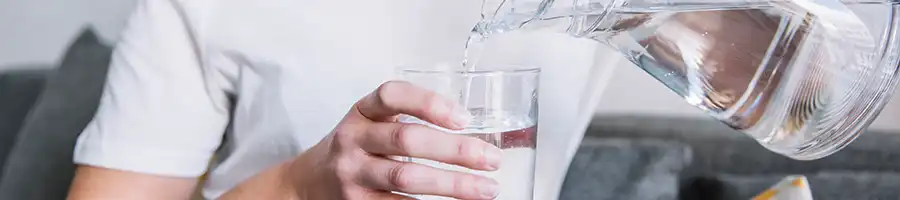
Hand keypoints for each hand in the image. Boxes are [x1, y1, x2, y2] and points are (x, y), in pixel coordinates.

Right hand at [288, 81, 502, 199]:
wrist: (306, 184)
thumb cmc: (354, 149)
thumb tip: (473, 137)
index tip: (464, 118)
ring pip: (407, 178)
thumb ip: (408, 120)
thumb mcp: (370, 123)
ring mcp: (352, 175)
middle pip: (407, 139)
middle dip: (456, 150)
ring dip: (453, 185)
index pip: (392, 95)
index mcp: (361, 112)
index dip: (429, 103)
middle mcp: (352, 140)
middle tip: (492, 159)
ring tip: (486, 189)